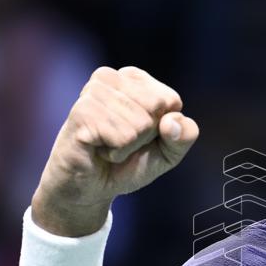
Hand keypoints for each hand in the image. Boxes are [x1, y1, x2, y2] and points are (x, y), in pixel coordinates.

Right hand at [32, 66, 198, 235]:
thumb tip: (171, 121)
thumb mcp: (168, 153)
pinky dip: (115, 153)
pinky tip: (98, 150)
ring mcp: (93, 93)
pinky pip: (122, 137)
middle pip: (156, 108)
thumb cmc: (128, 163)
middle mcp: (110, 77)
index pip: (170, 101)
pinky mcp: (81, 113)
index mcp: (133, 78)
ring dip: (128, 146)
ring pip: (140, 124)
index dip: (163, 129)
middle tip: (122, 142)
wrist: (89, 188)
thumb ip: (184, 136)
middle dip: (145, 136)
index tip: (140, 135)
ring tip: (108, 146)